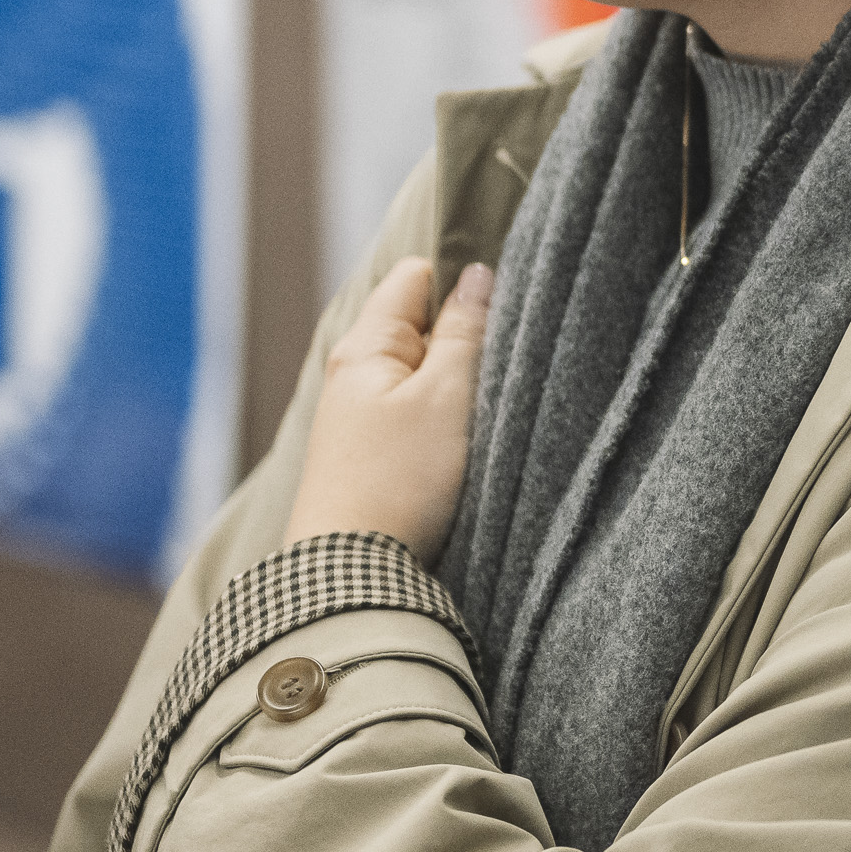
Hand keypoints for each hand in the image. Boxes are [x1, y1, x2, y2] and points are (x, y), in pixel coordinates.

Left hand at [281, 259, 493, 560]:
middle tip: (496, 371)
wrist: (351, 574)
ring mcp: (358, 417)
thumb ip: (465, 332)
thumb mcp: (447, 397)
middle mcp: (354, 374)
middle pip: (420, 326)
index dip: (461, 284)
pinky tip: (458, 446)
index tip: (498, 314)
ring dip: (454, 386)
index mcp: (366, 346)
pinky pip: (413, 415)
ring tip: (479, 415)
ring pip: (421, 375)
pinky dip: (439, 420)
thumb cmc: (399, 482)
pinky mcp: (367, 456)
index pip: (416, 276)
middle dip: (461, 338)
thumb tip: (479, 276)